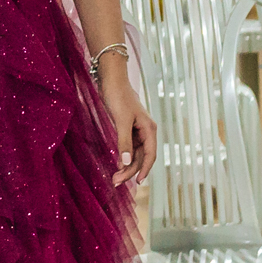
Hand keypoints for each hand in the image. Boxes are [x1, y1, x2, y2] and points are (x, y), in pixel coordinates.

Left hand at [100, 64, 158, 187]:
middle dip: (130, 170)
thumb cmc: (118, 97)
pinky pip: (128, 147)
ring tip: (115, 178)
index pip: (150, 155)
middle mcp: (146, 131)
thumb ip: (124, 142)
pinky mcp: (127, 128)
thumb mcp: (121, 121)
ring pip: (134, 153)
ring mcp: (137, 130)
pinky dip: (123, 157)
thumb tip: (126, 163)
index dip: (145, 170)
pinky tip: (117, 165)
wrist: (111, 80)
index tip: (137, 182)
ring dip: (126, 166)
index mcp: (149, 129)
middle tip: (116, 181)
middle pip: (141, 157)